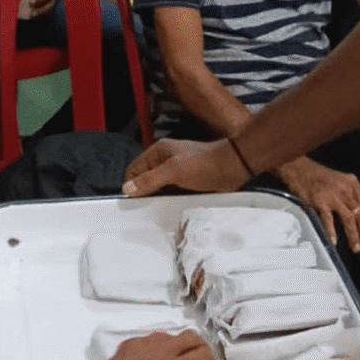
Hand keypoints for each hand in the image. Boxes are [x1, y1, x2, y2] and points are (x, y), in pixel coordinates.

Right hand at [122, 138, 245, 196]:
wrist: (232, 166)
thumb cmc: (205, 164)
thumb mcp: (173, 172)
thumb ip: (150, 180)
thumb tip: (127, 188)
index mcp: (158, 152)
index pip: (134, 169)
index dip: (130, 185)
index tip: (131, 202)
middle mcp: (165, 159)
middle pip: (144, 178)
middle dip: (143, 191)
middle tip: (143, 208)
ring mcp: (176, 169)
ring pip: (157, 185)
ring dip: (156, 196)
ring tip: (157, 208)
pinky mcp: (186, 179)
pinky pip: (170, 190)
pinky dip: (168, 197)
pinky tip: (170, 205)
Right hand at [278, 156, 359, 251]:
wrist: (298, 168)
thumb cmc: (317, 176)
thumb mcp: (339, 181)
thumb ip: (349, 196)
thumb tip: (357, 217)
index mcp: (352, 183)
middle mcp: (345, 189)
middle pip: (359, 214)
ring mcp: (332, 195)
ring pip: (349, 219)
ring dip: (353, 235)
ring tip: (354, 247)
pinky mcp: (320, 201)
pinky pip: (328, 220)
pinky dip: (331, 232)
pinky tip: (334, 241)